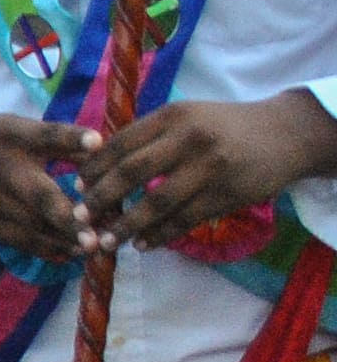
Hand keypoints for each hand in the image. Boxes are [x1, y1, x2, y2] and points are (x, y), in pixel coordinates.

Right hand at [0, 110, 102, 266]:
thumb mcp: (12, 128)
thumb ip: (56, 141)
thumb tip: (103, 150)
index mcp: (10, 135)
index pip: (44, 134)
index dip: (71, 137)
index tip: (97, 143)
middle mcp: (0, 167)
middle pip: (38, 194)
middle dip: (67, 217)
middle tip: (96, 237)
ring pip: (33, 225)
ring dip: (65, 240)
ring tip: (95, 248)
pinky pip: (17, 239)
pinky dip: (44, 249)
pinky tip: (69, 255)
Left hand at [82, 94, 336, 245]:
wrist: (285, 135)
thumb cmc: (223, 126)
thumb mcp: (186, 117)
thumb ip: (148, 136)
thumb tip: (97, 165)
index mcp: (172, 116)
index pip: (120, 144)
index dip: (94, 169)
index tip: (77, 187)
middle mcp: (189, 139)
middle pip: (131, 173)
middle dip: (101, 199)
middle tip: (80, 218)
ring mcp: (210, 168)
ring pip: (157, 203)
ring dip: (127, 225)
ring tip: (107, 240)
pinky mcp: (227, 195)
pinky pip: (185, 220)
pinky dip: (160, 235)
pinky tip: (143, 244)